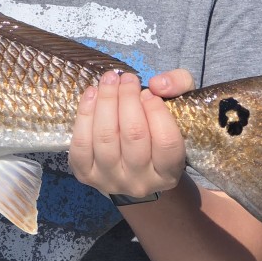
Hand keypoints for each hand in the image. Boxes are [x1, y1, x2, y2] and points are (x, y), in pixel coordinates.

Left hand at [69, 68, 192, 197]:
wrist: (134, 169)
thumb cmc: (158, 133)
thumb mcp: (181, 109)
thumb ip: (180, 86)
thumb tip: (157, 84)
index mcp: (169, 174)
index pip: (166, 141)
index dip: (157, 111)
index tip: (149, 92)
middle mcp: (140, 183)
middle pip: (133, 135)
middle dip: (128, 99)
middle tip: (127, 78)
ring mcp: (110, 180)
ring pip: (105, 137)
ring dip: (106, 101)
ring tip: (109, 79)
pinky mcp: (85, 174)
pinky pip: (81, 143)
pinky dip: (84, 114)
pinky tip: (91, 94)